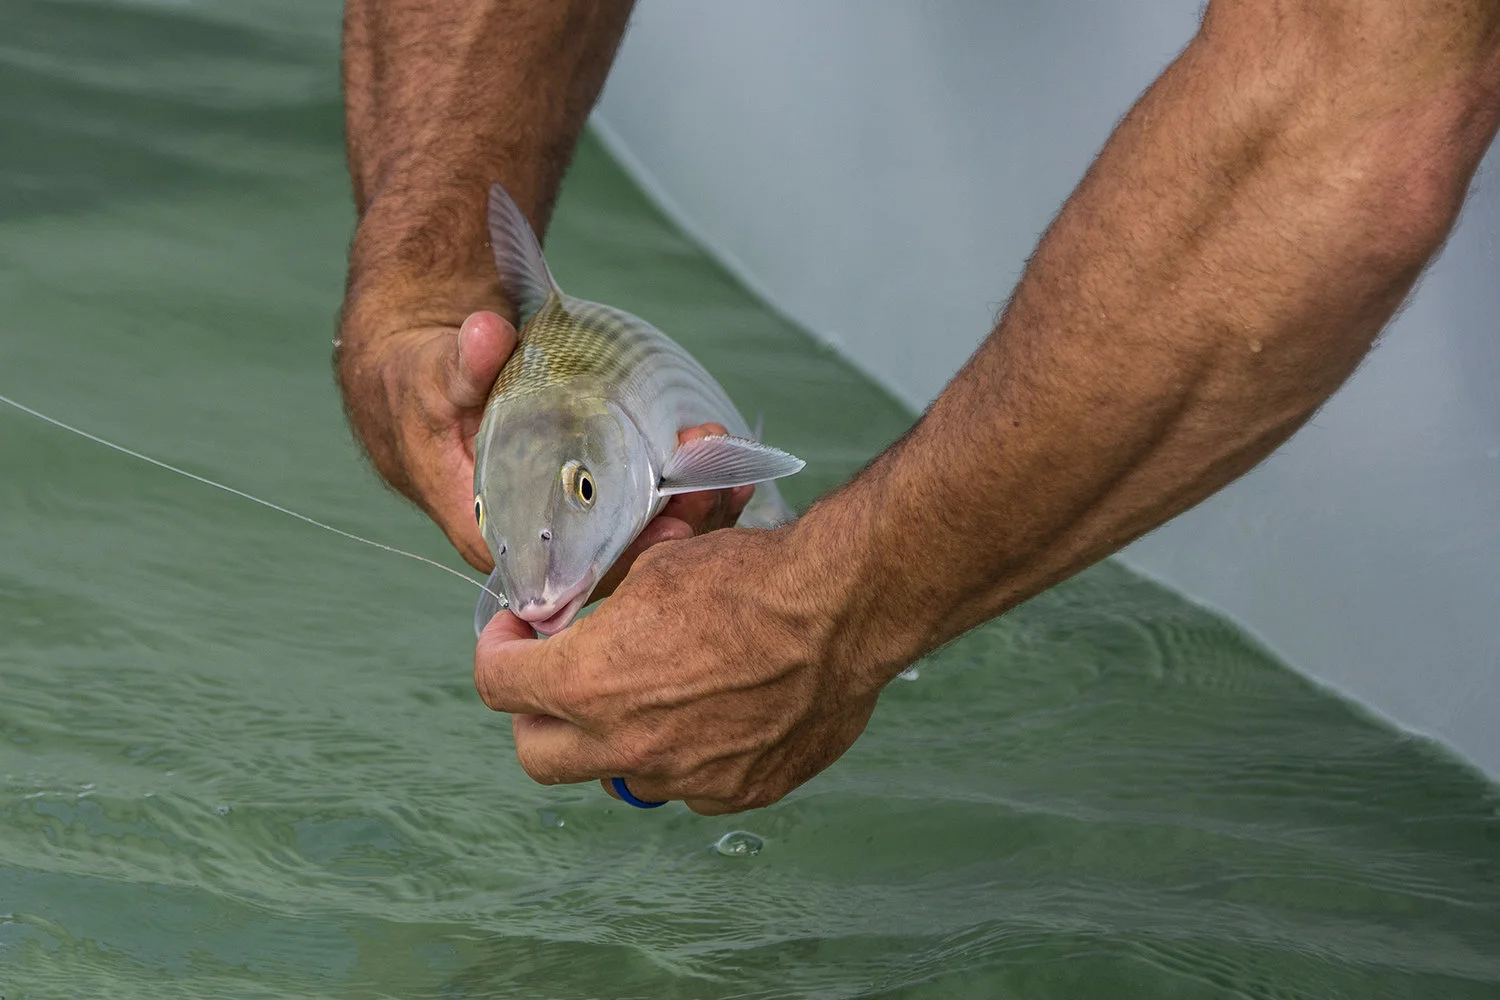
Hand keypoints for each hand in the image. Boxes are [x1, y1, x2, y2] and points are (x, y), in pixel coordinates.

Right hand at [338, 310, 751, 586]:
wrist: (409, 380)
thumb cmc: (413, 386)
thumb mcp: (429, 373)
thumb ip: (460, 363)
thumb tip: (484, 335)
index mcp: (485, 533)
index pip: (562, 569)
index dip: (621, 552)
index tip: (674, 519)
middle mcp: (526, 545)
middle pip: (608, 561)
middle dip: (668, 528)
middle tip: (718, 487)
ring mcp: (554, 528)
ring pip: (627, 542)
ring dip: (683, 513)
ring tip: (732, 475)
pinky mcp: (575, 506)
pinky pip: (631, 516)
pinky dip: (674, 497)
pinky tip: (722, 474)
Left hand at [472, 526, 893, 814]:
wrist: (841, 610)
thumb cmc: (753, 579)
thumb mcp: (658, 565)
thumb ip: (608, 600)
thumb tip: (590, 604)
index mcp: (591, 681)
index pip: (498, 684)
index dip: (498, 651)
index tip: (516, 637)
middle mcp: (627, 743)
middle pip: (537, 754)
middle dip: (537, 717)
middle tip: (560, 681)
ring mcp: (683, 777)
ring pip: (617, 775)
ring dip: (616, 740)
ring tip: (650, 695)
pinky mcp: (738, 791)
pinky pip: (688, 785)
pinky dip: (686, 756)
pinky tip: (714, 714)